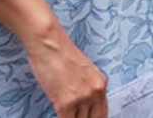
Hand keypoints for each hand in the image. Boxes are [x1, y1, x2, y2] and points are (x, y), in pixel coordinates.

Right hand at [0, 0, 107, 117]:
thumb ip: (87, 87)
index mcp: (101, 82)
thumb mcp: (83, 71)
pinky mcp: (66, 103)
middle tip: (76, 117)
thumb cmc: (60, 53)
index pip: (103, 112)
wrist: (49, 43)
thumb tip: (84, 104)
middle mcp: (95, 91)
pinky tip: (59, 116)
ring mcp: (82, 98)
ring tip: (67, 116)